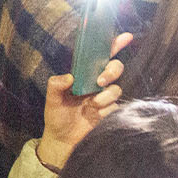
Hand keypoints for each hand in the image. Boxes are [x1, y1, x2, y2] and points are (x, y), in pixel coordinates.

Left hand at [37, 32, 130, 168]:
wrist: (62, 140)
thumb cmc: (56, 116)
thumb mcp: (51, 99)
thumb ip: (56, 84)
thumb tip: (69, 77)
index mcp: (83, 75)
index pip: (100, 56)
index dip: (114, 45)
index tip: (126, 36)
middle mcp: (96, 84)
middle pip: (115, 68)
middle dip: (111, 71)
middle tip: (99, 81)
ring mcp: (104, 98)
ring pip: (117, 87)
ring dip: (106, 94)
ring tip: (92, 104)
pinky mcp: (109, 112)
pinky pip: (116, 105)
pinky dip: (106, 109)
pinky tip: (95, 114)